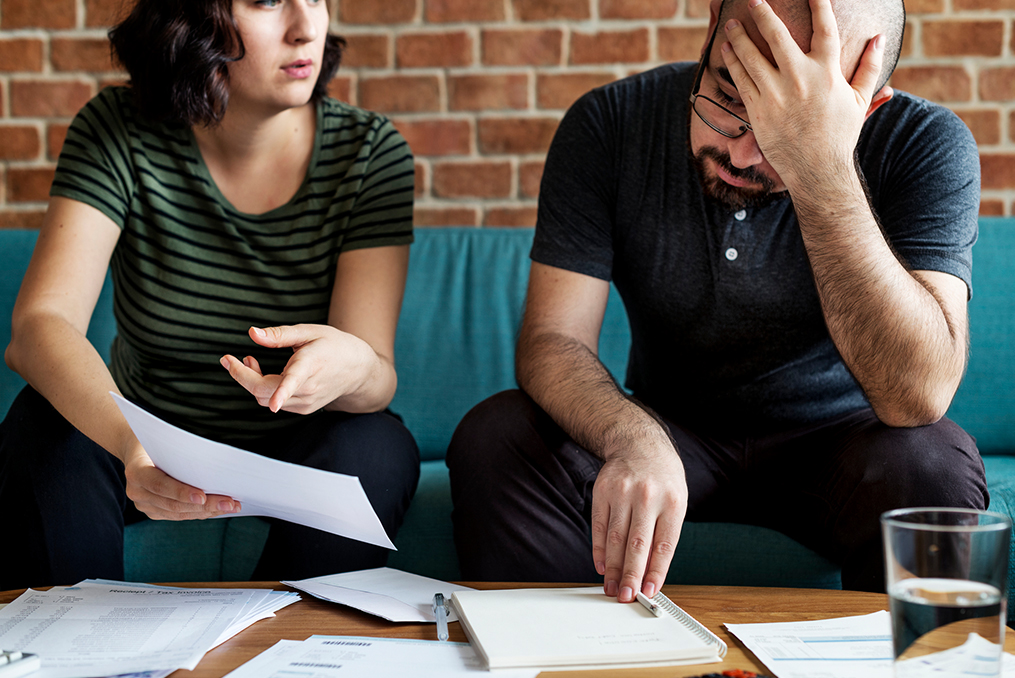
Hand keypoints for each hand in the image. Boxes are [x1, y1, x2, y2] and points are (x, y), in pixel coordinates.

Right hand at [122, 447, 239, 519]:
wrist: (138, 449)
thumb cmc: (159, 440)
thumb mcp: (165, 439)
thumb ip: (180, 451)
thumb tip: (214, 459)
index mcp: (136, 471)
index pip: (160, 485)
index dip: (181, 492)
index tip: (203, 497)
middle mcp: (136, 491)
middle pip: (173, 503)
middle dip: (205, 505)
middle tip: (230, 503)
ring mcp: (144, 504)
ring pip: (179, 513)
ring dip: (207, 511)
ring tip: (231, 506)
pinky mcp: (154, 511)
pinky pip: (179, 515)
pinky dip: (200, 513)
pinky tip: (218, 509)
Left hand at [220, 324, 376, 414]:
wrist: (357, 370)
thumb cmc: (333, 346)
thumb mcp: (309, 332)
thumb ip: (279, 334)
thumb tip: (252, 333)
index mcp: (311, 365)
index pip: (294, 381)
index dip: (282, 393)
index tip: (274, 403)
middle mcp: (309, 388)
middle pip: (265, 392)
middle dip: (242, 377)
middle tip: (229, 360)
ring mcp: (306, 402)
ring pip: (265, 399)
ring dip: (251, 381)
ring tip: (251, 360)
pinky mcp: (303, 409)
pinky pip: (273, 402)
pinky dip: (263, 389)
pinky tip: (266, 373)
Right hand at [590, 432, 687, 602]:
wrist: (640, 444)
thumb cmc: (662, 479)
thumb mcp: (675, 501)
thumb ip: (664, 535)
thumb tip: (649, 572)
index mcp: (672, 502)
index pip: (664, 546)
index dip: (656, 572)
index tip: (649, 592)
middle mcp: (647, 496)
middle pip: (637, 544)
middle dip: (631, 574)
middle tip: (627, 596)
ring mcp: (622, 493)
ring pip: (616, 538)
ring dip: (613, 567)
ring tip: (613, 587)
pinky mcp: (602, 491)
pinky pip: (599, 526)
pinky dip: (600, 550)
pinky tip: (602, 566)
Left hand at [720, 0, 887, 185]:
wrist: (816, 169)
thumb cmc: (839, 134)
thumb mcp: (860, 99)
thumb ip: (869, 66)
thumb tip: (879, 37)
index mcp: (827, 72)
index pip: (824, 28)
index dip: (818, 4)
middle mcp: (800, 79)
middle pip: (777, 36)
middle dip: (764, 14)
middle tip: (754, 0)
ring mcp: (776, 94)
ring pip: (752, 57)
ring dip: (740, 37)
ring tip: (732, 24)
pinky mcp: (758, 110)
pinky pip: (742, 80)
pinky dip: (733, 62)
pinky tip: (727, 50)